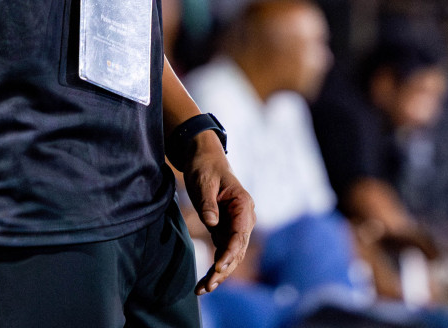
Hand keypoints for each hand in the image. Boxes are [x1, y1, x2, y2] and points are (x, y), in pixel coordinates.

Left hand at [182, 134, 254, 294]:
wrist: (205, 159)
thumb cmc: (205, 167)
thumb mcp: (204, 182)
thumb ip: (208, 203)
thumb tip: (212, 224)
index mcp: (243, 205)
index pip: (240, 234)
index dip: (231, 252)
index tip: (219, 266)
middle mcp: (244, 219)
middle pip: (237, 250)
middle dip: (224, 270)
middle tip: (208, 285)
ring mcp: (235, 227)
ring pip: (231, 256)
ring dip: (219, 274)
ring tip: (203, 289)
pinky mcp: (225, 232)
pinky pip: (222, 253)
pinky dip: (215, 268)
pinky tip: (204, 283)